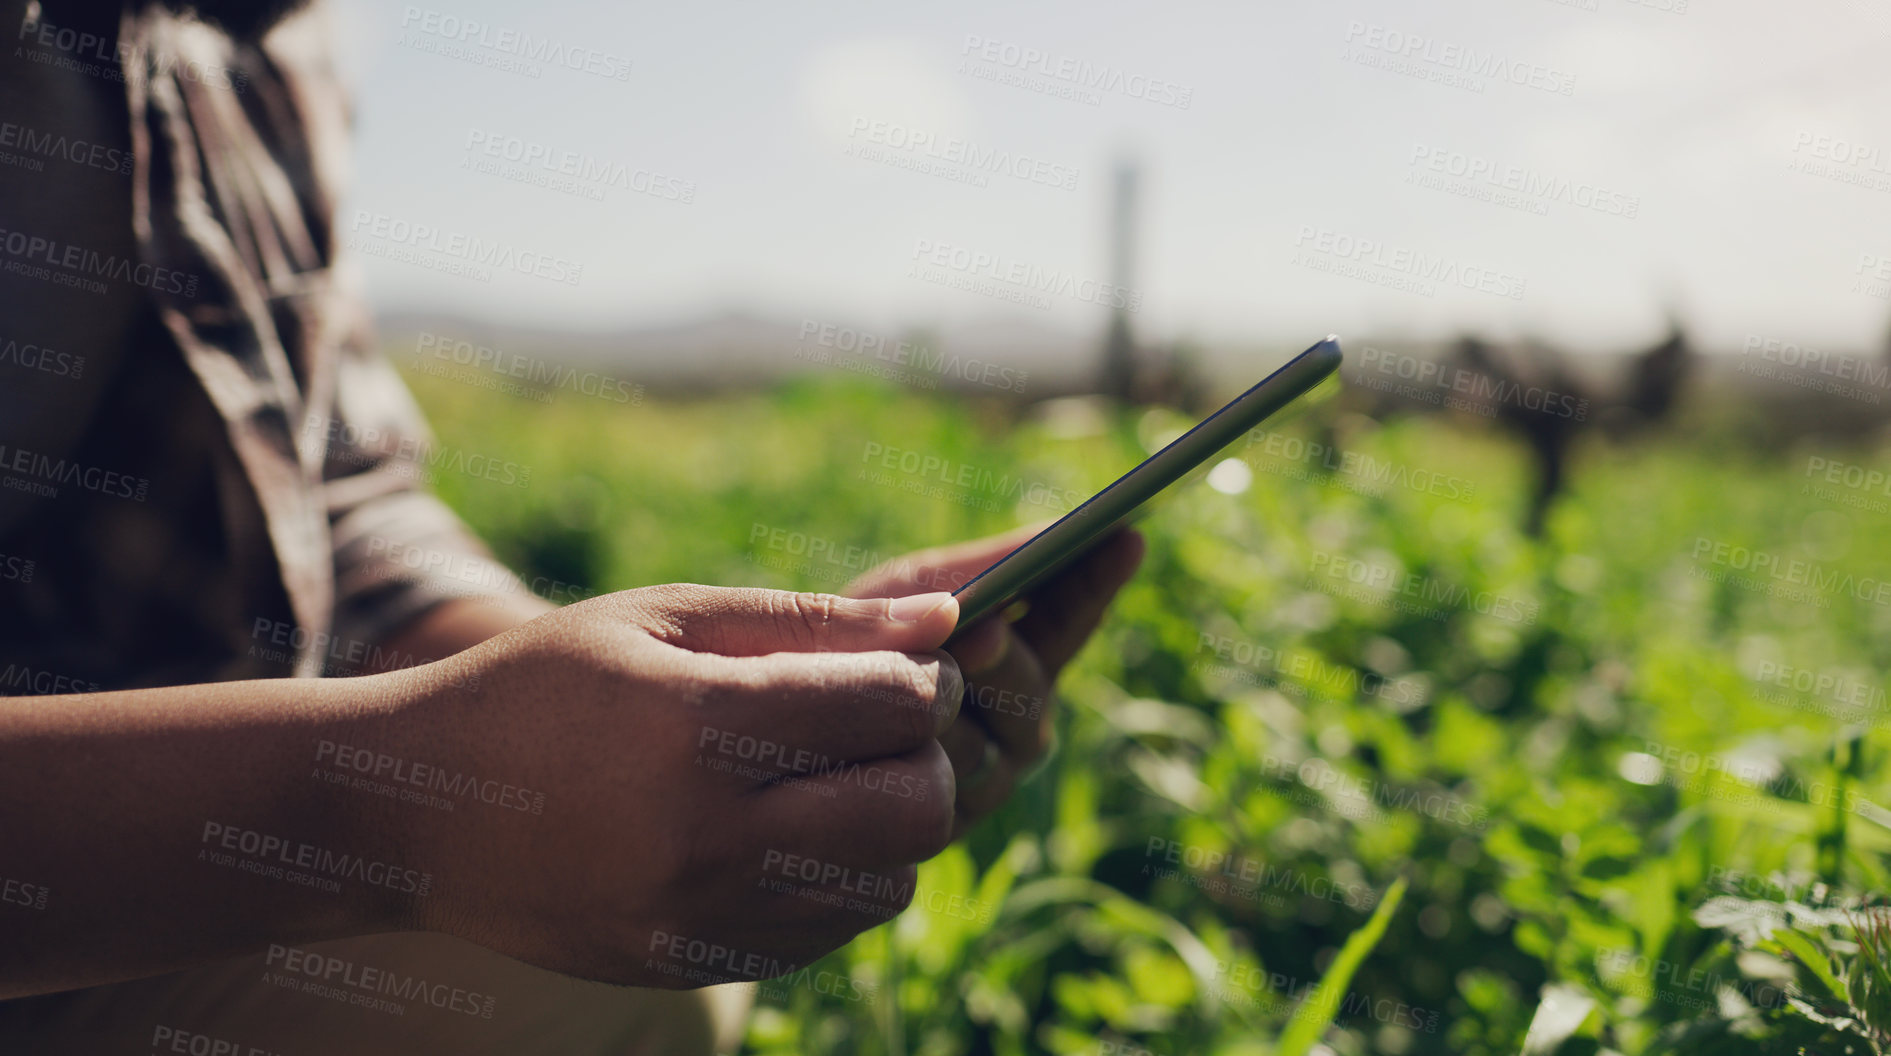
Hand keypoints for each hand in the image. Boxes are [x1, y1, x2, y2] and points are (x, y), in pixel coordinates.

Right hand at [391, 584, 964, 987]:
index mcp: (697, 728)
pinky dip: (837, 879)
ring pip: (888, 884)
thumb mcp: (662, 619)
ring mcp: (701, 917)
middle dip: (924, 756)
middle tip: (882, 726)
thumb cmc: (540, 686)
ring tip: (827, 780)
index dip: (921, 678)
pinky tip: (784, 832)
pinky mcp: (695, 964)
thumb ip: (810, 620)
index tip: (902, 667)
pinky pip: (828, 931)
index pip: (891, 706)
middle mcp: (707, 838)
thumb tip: (944, 619)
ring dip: (888, 826)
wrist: (413, 812)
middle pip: (915, 809)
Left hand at [848, 527, 1144, 836]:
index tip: (1124, 534)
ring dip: (946, 707)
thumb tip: (1051, 532)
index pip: (1069, 618)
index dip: (1095, 581)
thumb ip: (974, 572)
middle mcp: (1016, 727)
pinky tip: (890, 725)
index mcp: (1021, 663)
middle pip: (1028, 690)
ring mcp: (983, 781)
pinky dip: (912, 752)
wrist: (782, 718)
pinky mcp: (936, 829)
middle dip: (1000, 658)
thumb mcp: (910, 595)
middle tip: (977, 633)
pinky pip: (937, 791)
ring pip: (984, 744)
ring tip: (924, 675)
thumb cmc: (852, 641)